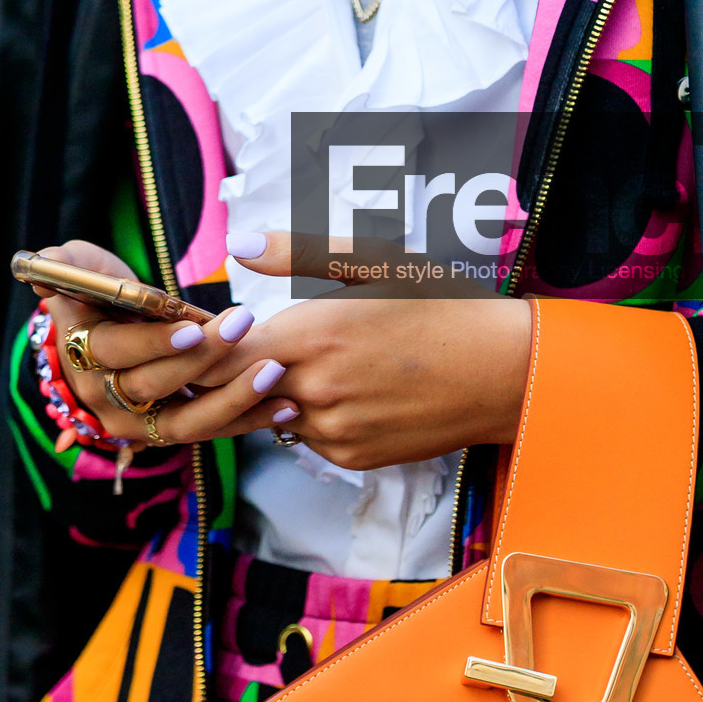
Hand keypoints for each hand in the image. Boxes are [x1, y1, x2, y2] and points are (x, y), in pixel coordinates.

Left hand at [34, 234, 530, 466]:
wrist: (507, 371)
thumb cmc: (445, 304)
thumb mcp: (377, 259)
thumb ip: (301, 251)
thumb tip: (241, 244)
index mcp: (313, 333)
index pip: (219, 352)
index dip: (202, 344)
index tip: (195, 331)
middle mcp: (314, 390)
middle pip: (235, 390)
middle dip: (228, 373)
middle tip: (232, 351)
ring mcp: (333, 430)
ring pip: (273, 415)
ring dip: (276, 394)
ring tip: (315, 363)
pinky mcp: (354, 457)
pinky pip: (310, 438)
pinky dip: (314, 417)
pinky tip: (354, 389)